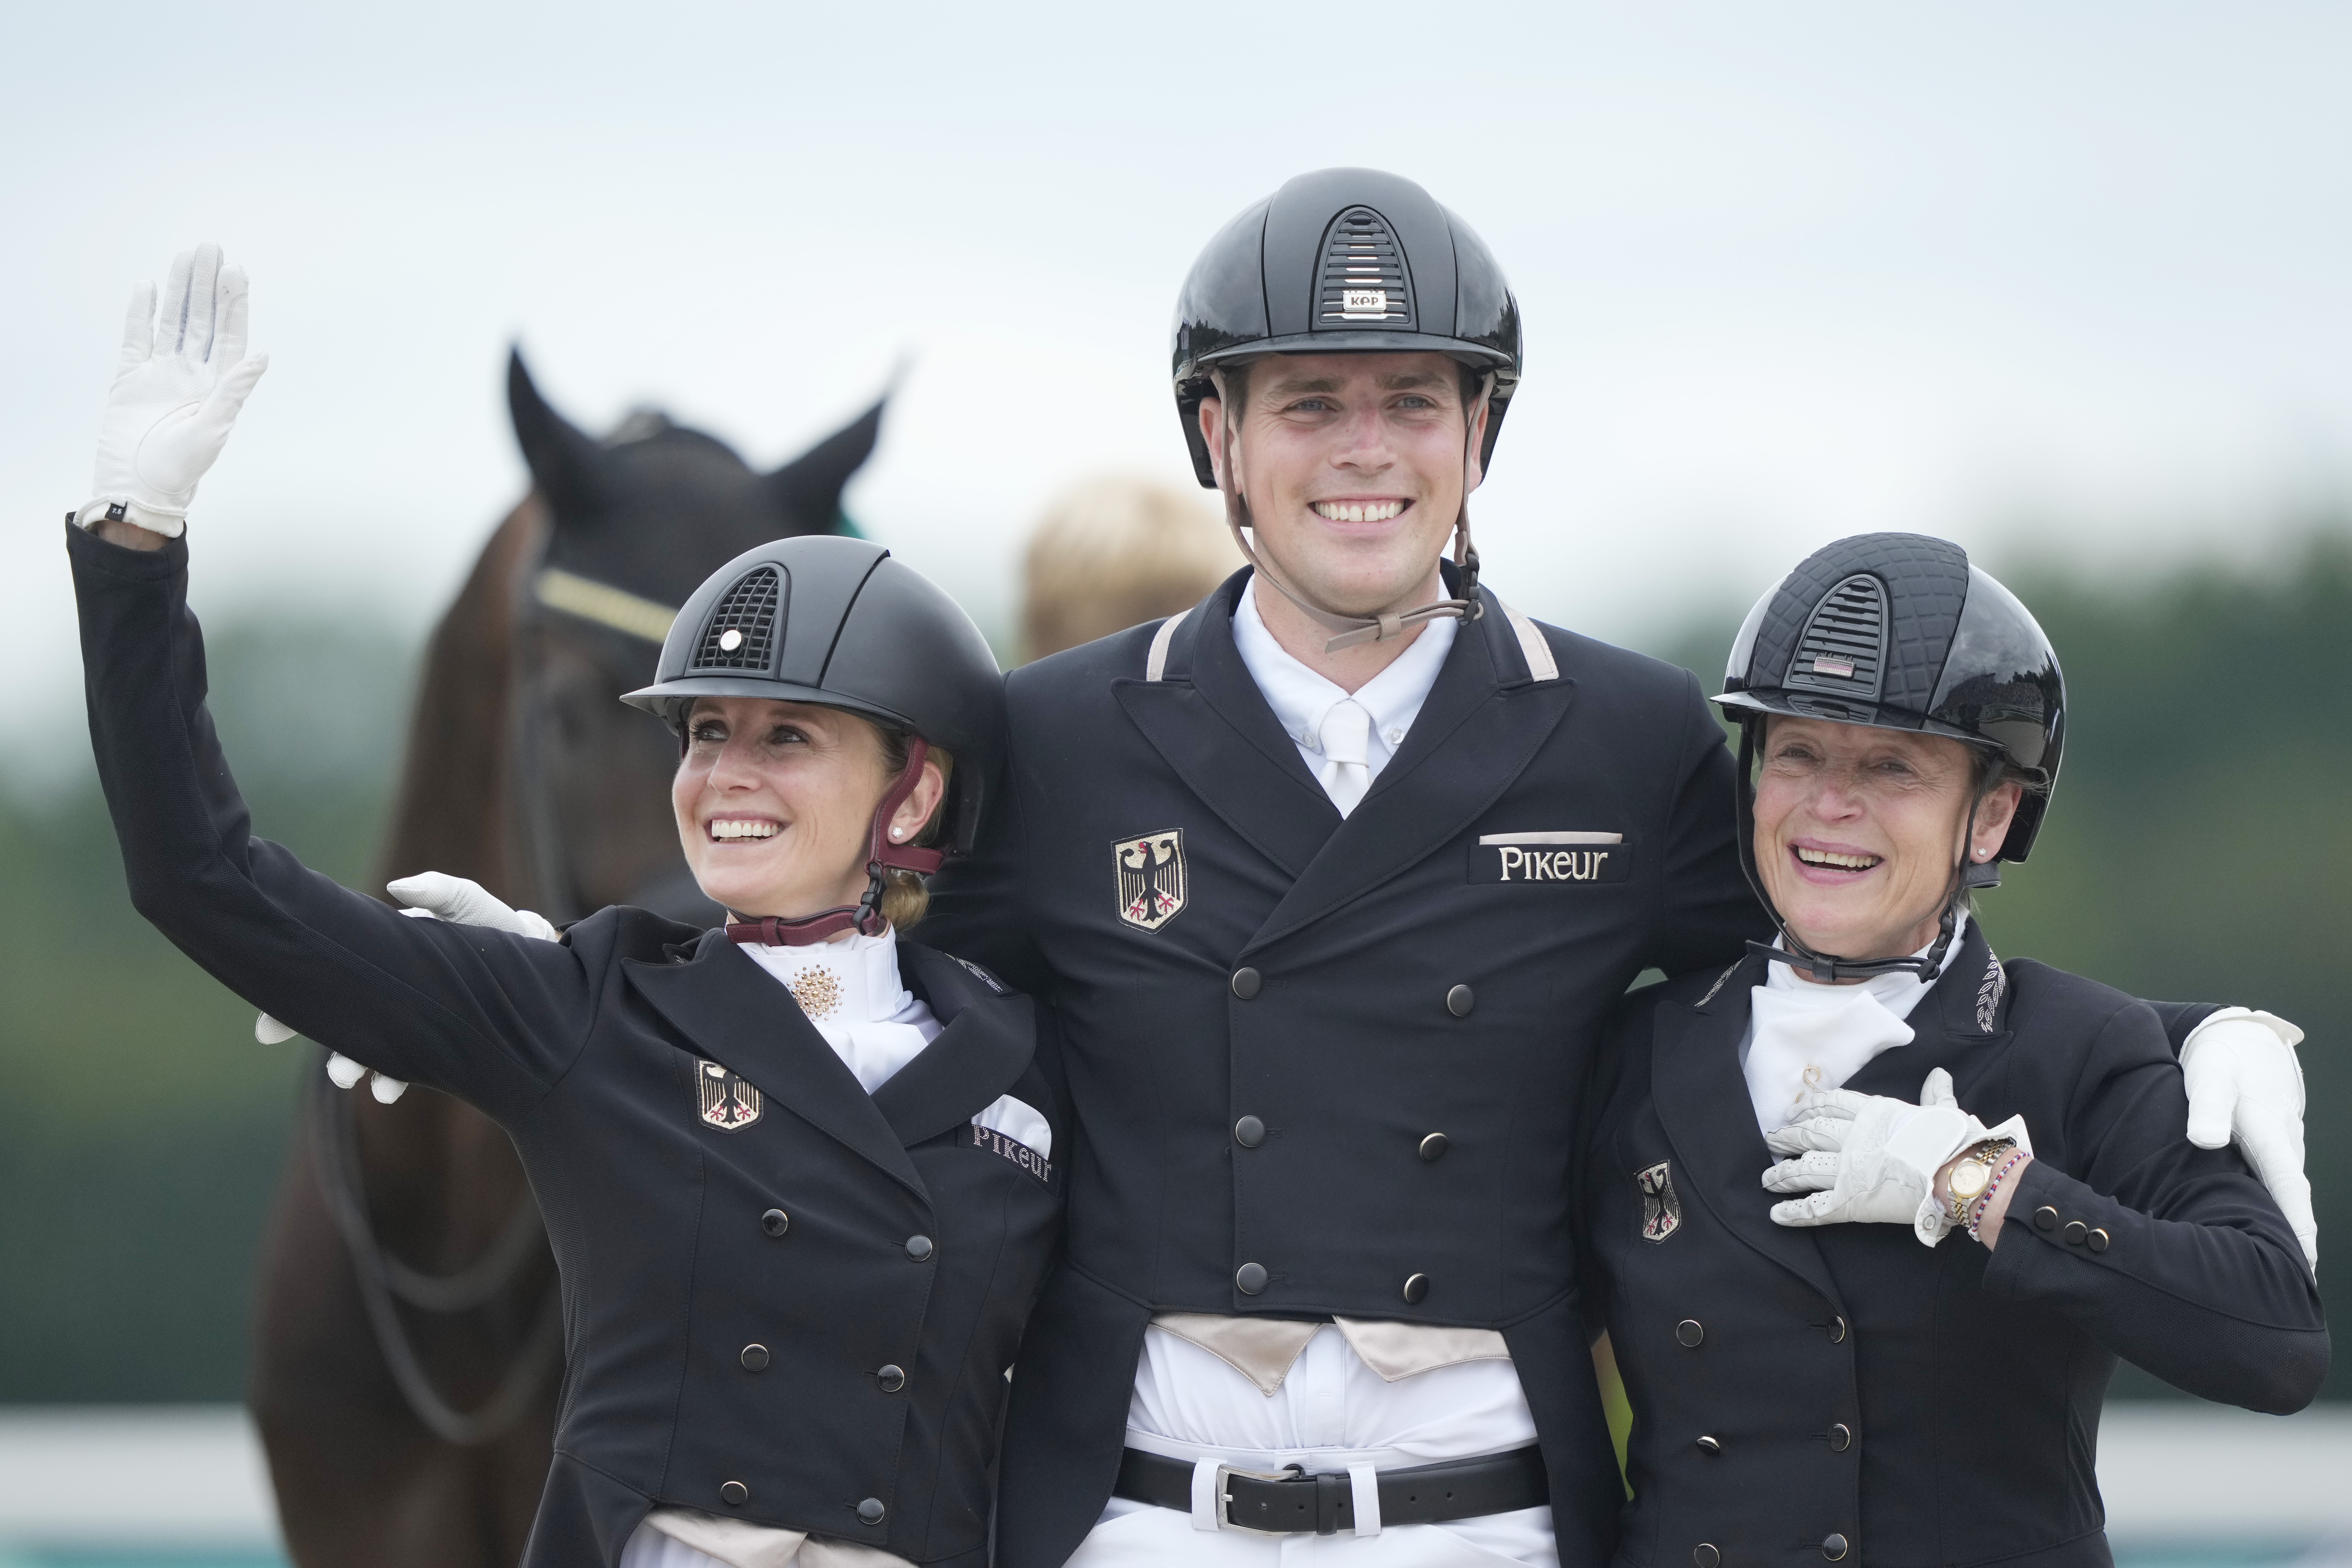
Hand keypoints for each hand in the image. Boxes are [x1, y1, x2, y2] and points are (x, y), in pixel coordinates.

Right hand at [82, 243, 267, 537]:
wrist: (139, 486)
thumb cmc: (183, 466)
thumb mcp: (215, 426)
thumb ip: (235, 388)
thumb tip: (262, 355)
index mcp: (218, 384)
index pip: (229, 334)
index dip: (233, 303)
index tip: (236, 272)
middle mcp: (193, 372)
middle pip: (202, 318)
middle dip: (207, 285)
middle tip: (210, 249)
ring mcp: (161, 371)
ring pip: (173, 319)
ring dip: (180, 289)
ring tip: (185, 257)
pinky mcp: (131, 375)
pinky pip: (137, 335)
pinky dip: (141, 311)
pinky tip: (148, 285)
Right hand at [256, 873, 557, 1103]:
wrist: (542, 966)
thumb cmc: (500, 930)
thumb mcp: (472, 905)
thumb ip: (440, 891)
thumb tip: (395, 886)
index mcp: (392, 959)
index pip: (336, 980)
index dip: (297, 1003)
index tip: (267, 1030)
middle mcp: (398, 996)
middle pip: (347, 1022)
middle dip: (327, 1044)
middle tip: (320, 1060)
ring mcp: (417, 1024)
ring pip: (374, 1049)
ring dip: (358, 1064)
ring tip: (349, 1077)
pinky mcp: (442, 1048)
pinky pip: (411, 1067)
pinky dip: (395, 1080)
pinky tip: (388, 1090)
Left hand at [1763, 1068, 2018, 1245]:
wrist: (1957, 1175)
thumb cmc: (1953, 1143)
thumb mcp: (1942, 1113)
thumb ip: (1935, 1095)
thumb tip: (1939, 1075)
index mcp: (1873, 1114)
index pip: (1832, 1104)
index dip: (1809, 1106)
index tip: (1793, 1111)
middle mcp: (1852, 1139)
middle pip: (1809, 1133)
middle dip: (1787, 1137)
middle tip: (1771, 1141)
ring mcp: (1846, 1170)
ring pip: (1803, 1169)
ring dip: (1781, 1175)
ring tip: (1766, 1179)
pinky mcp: (1848, 1202)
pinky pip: (1813, 1207)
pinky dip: (1793, 1212)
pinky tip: (1775, 1215)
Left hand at [2182, 1009, 2314, 1271]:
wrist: (2242, 1042)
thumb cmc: (2221, 1062)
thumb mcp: (2211, 1076)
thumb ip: (2209, 1107)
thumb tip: (2205, 1141)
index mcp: (2270, 1133)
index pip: (2287, 1186)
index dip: (2297, 1225)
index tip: (2306, 1263)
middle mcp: (2282, 1146)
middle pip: (2290, 1199)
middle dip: (2297, 1240)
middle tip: (2295, 1288)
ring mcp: (2279, 1149)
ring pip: (2281, 1193)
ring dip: (2282, 1227)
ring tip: (2274, 1273)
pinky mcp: (2269, 1150)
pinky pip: (2272, 1183)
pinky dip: (2271, 1207)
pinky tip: (2259, 1233)